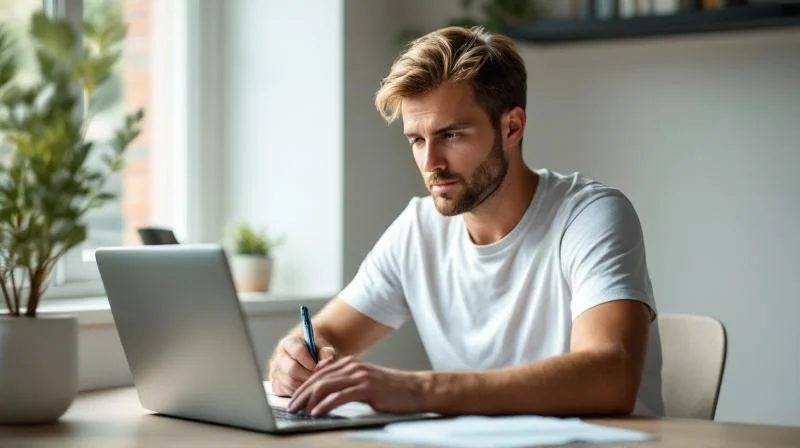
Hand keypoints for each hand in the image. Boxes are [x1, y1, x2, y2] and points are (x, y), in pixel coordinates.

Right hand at [268, 336, 335, 396]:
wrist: (308, 356)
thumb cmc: (316, 350)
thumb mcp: (322, 346)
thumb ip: (326, 352)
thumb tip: (327, 361)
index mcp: (289, 343)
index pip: (298, 351)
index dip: (311, 361)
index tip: (320, 367)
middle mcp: (279, 357)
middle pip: (292, 370)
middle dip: (308, 375)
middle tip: (319, 377)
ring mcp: (275, 372)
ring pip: (290, 383)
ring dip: (305, 385)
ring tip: (315, 381)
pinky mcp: (276, 385)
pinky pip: (288, 392)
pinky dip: (300, 392)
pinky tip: (307, 387)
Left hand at [287, 355, 423, 415]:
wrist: (414, 390)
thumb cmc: (389, 389)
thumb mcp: (364, 381)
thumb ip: (345, 381)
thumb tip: (323, 390)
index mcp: (349, 363)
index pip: (319, 374)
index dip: (303, 386)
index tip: (293, 399)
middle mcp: (353, 366)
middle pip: (318, 378)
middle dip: (301, 394)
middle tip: (291, 407)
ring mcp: (360, 376)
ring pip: (326, 385)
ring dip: (309, 399)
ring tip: (300, 411)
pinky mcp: (367, 388)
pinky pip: (340, 396)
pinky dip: (325, 404)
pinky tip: (317, 412)